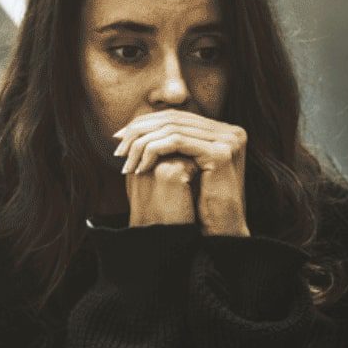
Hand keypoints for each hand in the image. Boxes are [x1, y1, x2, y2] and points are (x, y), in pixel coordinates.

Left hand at [113, 111, 249, 235]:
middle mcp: (230, 131)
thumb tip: (138, 125)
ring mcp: (228, 140)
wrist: (221, 230)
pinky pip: (178, 142)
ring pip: (172, 130)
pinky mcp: (221, 153)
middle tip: (118, 145)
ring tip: (125, 160)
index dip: (146, 123)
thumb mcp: (186, 166)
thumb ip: (172, 144)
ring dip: (142, 144)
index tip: (120, 136)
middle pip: (174, 120)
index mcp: (223, 131)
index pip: (176, 117)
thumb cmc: (200, 203)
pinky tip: (140, 167)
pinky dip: (154, 151)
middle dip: (140, 132)